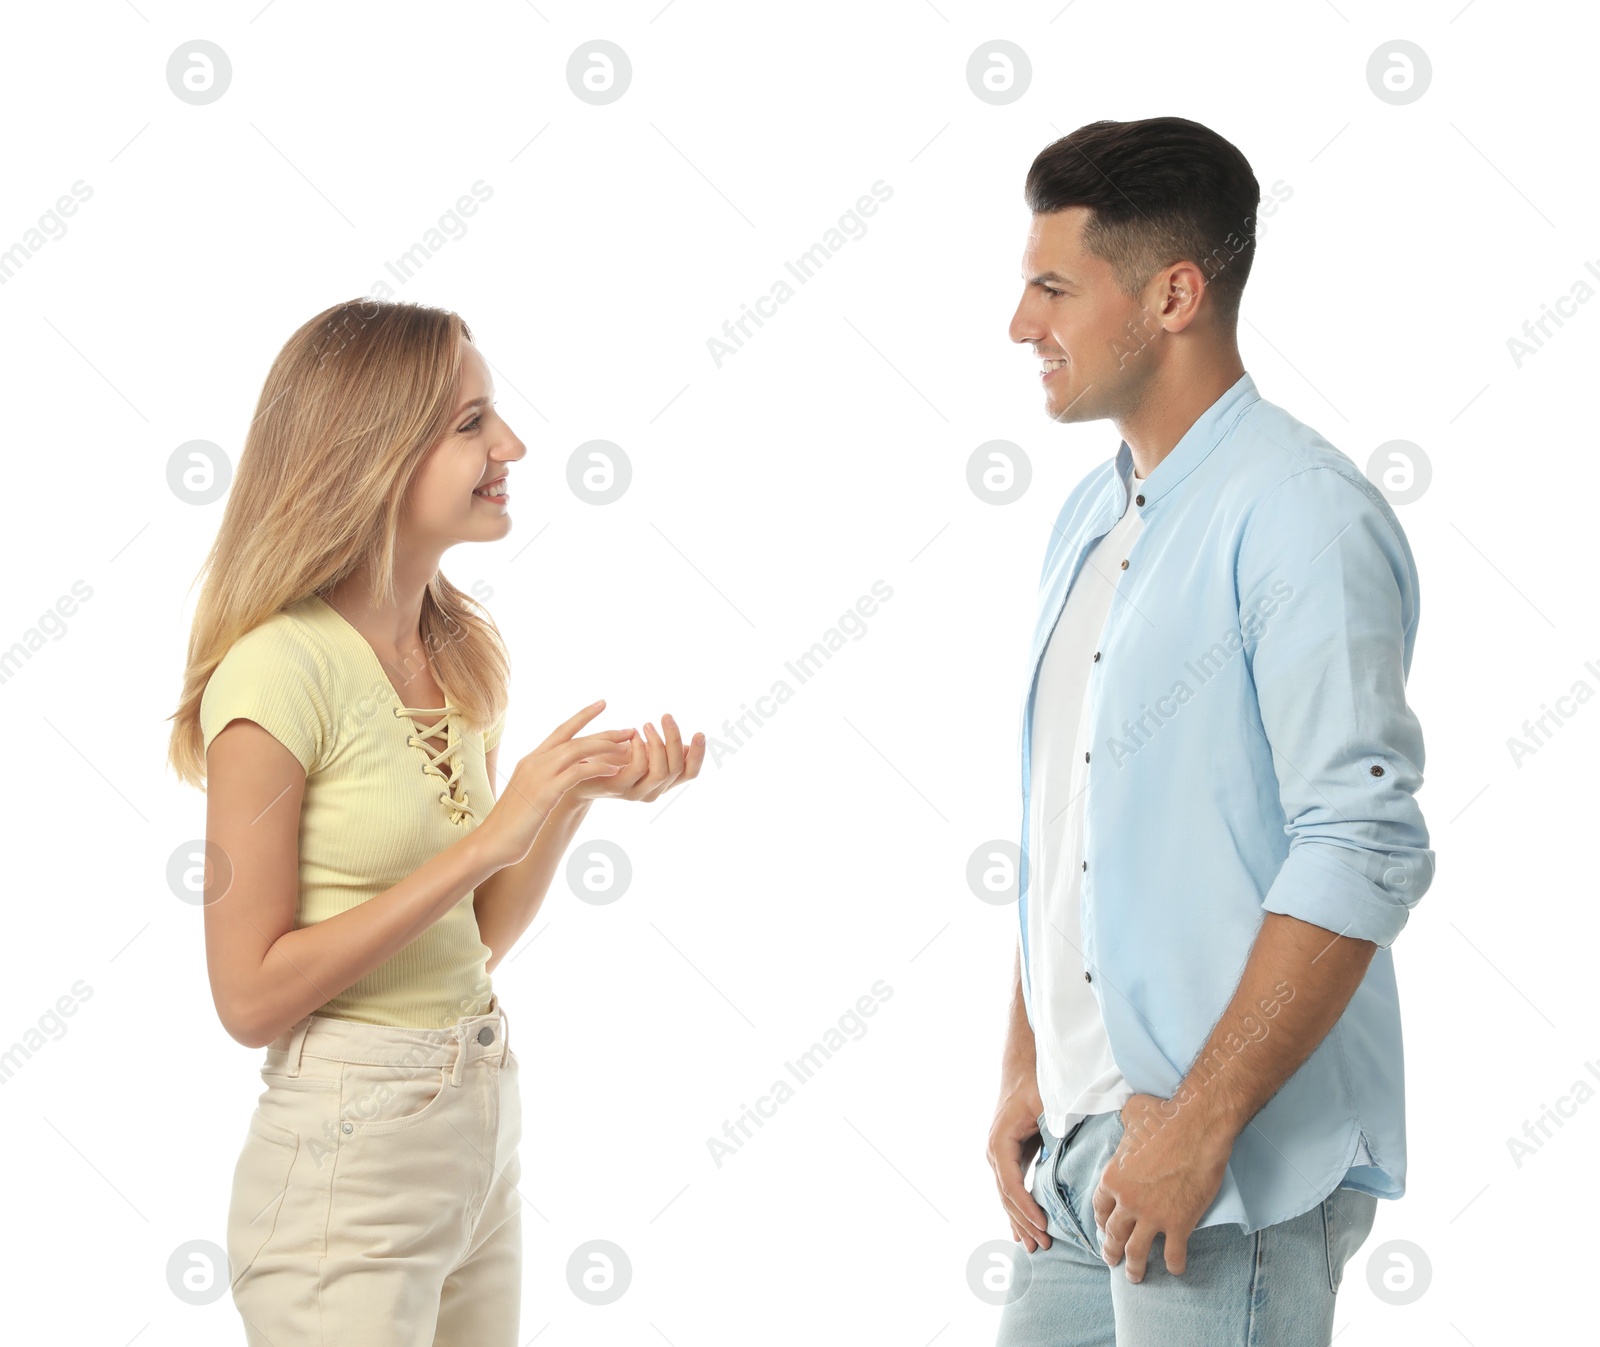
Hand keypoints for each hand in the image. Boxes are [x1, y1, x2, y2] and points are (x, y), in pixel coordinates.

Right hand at [477, 700, 636, 867]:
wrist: (492, 842)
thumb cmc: (513, 823)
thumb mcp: (531, 793)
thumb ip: (546, 779)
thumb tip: (565, 776)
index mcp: (531, 759)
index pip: (561, 731)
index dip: (583, 716)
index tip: (602, 704)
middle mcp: (534, 761)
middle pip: (574, 738)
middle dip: (604, 733)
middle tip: (628, 730)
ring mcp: (538, 775)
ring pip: (576, 751)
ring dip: (605, 747)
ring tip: (627, 748)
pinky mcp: (545, 793)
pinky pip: (576, 773)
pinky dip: (597, 768)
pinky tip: (614, 769)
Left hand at [568, 711, 704, 803]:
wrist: (572, 771)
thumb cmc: (606, 757)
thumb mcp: (639, 750)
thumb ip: (661, 750)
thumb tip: (685, 743)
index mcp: (661, 781)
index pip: (690, 773)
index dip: (698, 754)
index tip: (699, 732)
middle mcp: (653, 790)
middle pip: (678, 768)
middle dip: (675, 739)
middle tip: (667, 716)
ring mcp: (636, 792)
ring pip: (661, 770)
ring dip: (658, 743)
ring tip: (647, 724)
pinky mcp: (618, 787)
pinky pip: (638, 768)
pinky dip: (640, 748)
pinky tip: (633, 734)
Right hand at [987, 1080, 1051, 1251]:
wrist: (1022, 1065)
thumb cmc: (1034, 1083)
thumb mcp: (1046, 1105)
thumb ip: (1053, 1131)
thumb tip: (1066, 1161)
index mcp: (1000, 1141)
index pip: (1011, 1183)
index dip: (1026, 1207)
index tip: (1044, 1225)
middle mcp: (994, 1151)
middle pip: (1007, 1195)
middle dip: (1024, 1222)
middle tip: (1043, 1246)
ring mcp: (998, 1154)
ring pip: (1006, 1195)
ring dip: (1019, 1221)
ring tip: (1033, 1246)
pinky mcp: (1008, 1154)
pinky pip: (1011, 1187)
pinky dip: (1017, 1208)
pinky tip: (1022, 1228)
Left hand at [1091, 1092, 1233, 1281]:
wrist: (1197, 1127)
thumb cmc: (1164, 1116)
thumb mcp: (1133, 1114)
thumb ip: (1126, 1122)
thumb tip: (1128, 1116)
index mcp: (1112, 1177)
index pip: (1100, 1205)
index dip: (1100, 1218)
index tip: (1103, 1226)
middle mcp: (1127, 1201)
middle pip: (1113, 1233)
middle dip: (1111, 1249)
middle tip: (1111, 1259)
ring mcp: (1152, 1216)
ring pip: (1137, 1251)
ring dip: (1134, 1266)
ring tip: (1134, 1277)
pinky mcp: (1179, 1224)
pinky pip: (1173, 1254)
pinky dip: (1174, 1265)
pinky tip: (1175, 1269)